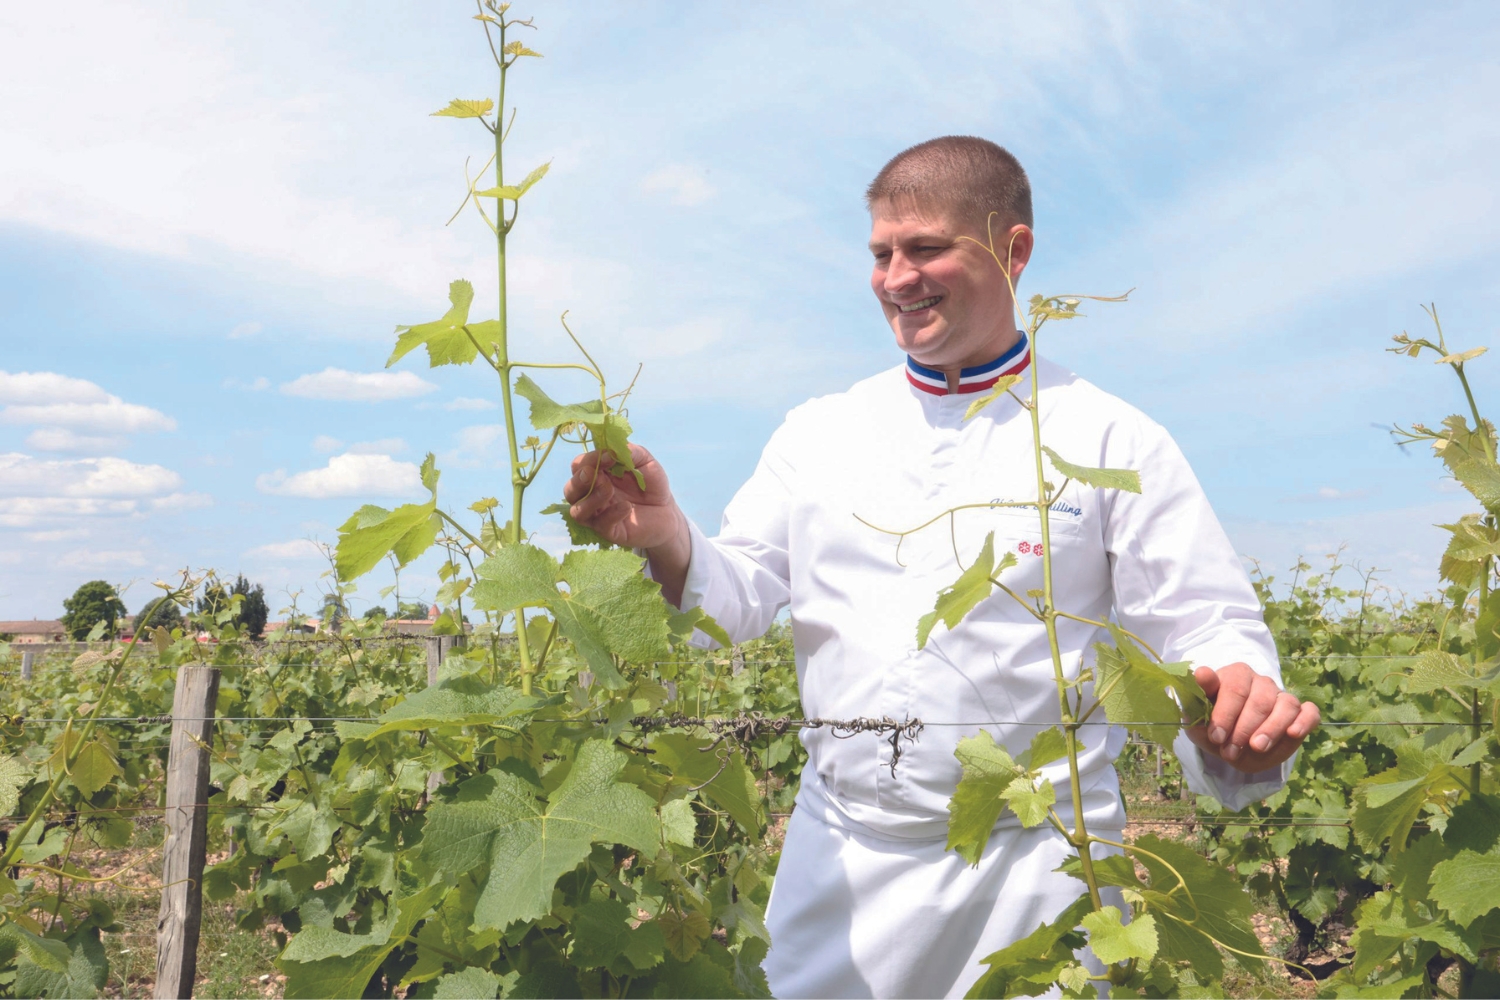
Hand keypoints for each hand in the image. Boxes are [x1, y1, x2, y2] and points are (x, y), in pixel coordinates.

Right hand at [562, 445, 690, 603]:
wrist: (668, 512)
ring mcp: (599, 514)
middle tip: (597, 475)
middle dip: (579, 481)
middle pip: (570, 490)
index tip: (610, 456)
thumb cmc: (652, 484)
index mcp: (597, 474)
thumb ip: (630, 452)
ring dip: (591, 499)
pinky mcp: (610, 531)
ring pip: (577, 511)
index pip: (579, 466)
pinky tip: (626, 507)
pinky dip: (611, 514)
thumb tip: (612, 449)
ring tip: (610, 490)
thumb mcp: (645, 461)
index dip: (590, 459)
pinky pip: (600, 525)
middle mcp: (592, 494)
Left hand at [1183, 663, 1319, 773]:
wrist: (1232, 743)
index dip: (1225, 714)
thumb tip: (1201, 673)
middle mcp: (1261, 682)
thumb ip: (1198, 698)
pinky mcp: (1301, 713)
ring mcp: (1282, 696)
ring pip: (1286, 706)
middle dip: (1244, 729)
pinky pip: (1309, 712)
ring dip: (1271, 729)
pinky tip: (1293, 733)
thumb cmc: (1214, 726)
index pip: (1235, 687)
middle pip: (1260, 700)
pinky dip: (1304, 721)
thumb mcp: (1198, 718)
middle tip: (1230, 752)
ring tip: (1256, 748)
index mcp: (1236, 675)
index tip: (1216, 737)